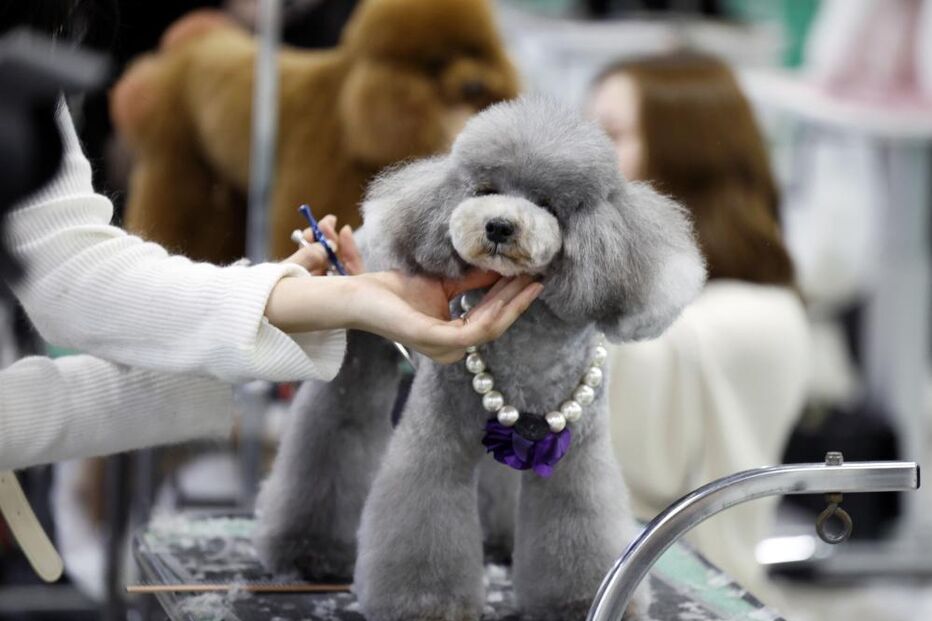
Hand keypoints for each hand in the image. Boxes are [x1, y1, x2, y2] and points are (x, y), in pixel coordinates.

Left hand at [267, 221, 542, 362]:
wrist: (360, 295)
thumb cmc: (395, 291)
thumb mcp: (444, 283)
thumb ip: (473, 281)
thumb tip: (503, 267)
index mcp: (452, 339)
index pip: (491, 321)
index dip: (514, 300)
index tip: (532, 277)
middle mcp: (450, 349)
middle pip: (495, 325)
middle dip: (518, 299)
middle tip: (538, 275)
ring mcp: (442, 348)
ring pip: (489, 328)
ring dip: (511, 303)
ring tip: (527, 279)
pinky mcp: (433, 340)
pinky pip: (473, 330)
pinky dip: (493, 311)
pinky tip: (507, 291)